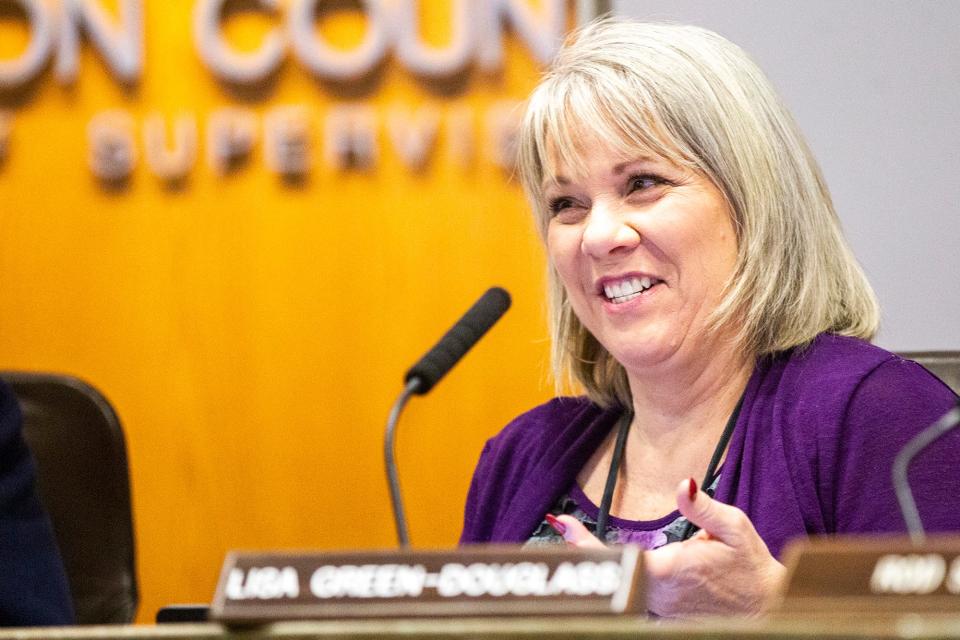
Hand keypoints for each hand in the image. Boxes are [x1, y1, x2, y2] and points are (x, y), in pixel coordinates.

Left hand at [547, 478, 786, 616]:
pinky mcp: (666, 616)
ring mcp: (662, 609)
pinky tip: (603, 560)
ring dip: (598, 564)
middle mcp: (661, 595)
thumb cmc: (751, 565)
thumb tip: (683, 484)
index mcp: (672, 570)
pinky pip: (634, 595)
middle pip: (611, 573)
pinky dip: (617, 577)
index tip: (564, 525)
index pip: (619, 559)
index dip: (587, 545)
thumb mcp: (734, 528)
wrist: (768, 607)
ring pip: (621, 586)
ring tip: (572, 537)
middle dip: (583, 551)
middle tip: (563, 527)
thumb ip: (704, 508)